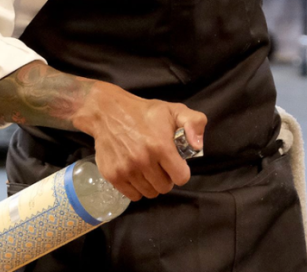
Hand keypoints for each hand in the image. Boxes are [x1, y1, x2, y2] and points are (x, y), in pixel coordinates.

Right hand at [73, 82, 206, 200]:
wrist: (109, 112)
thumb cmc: (145, 113)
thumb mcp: (175, 110)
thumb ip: (194, 123)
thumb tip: (197, 146)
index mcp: (161, 146)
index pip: (181, 178)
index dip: (181, 172)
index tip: (175, 164)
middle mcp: (143, 161)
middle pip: (164, 187)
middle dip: (166, 178)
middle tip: (161, 165)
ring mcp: (126, 170)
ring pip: (149, 193)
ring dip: (151, 184)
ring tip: (148, 168)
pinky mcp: (112, 175)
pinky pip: (132, 195)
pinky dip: (136, 188)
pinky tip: (136, 173)